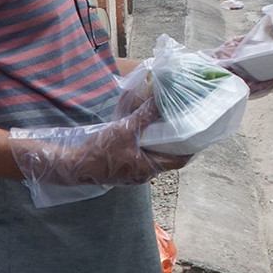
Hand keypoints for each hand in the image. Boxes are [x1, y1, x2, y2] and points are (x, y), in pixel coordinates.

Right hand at [10, 98, 189, 188]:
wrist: (72, 165)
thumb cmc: (99, 151)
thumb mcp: (125, 129)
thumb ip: (145, 115)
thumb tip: (162, 98)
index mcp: (149, 168)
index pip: (180, 160)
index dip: (192, 148)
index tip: (200, 134)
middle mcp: (144, 173)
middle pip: (169, 158)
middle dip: (178, 143)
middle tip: (186, 124)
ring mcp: (133, 172)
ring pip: (155, 156)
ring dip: (162, 143)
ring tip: (169, 125)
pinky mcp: (123, 168)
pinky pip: (142, 156)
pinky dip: (148, 144)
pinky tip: (146, 131)